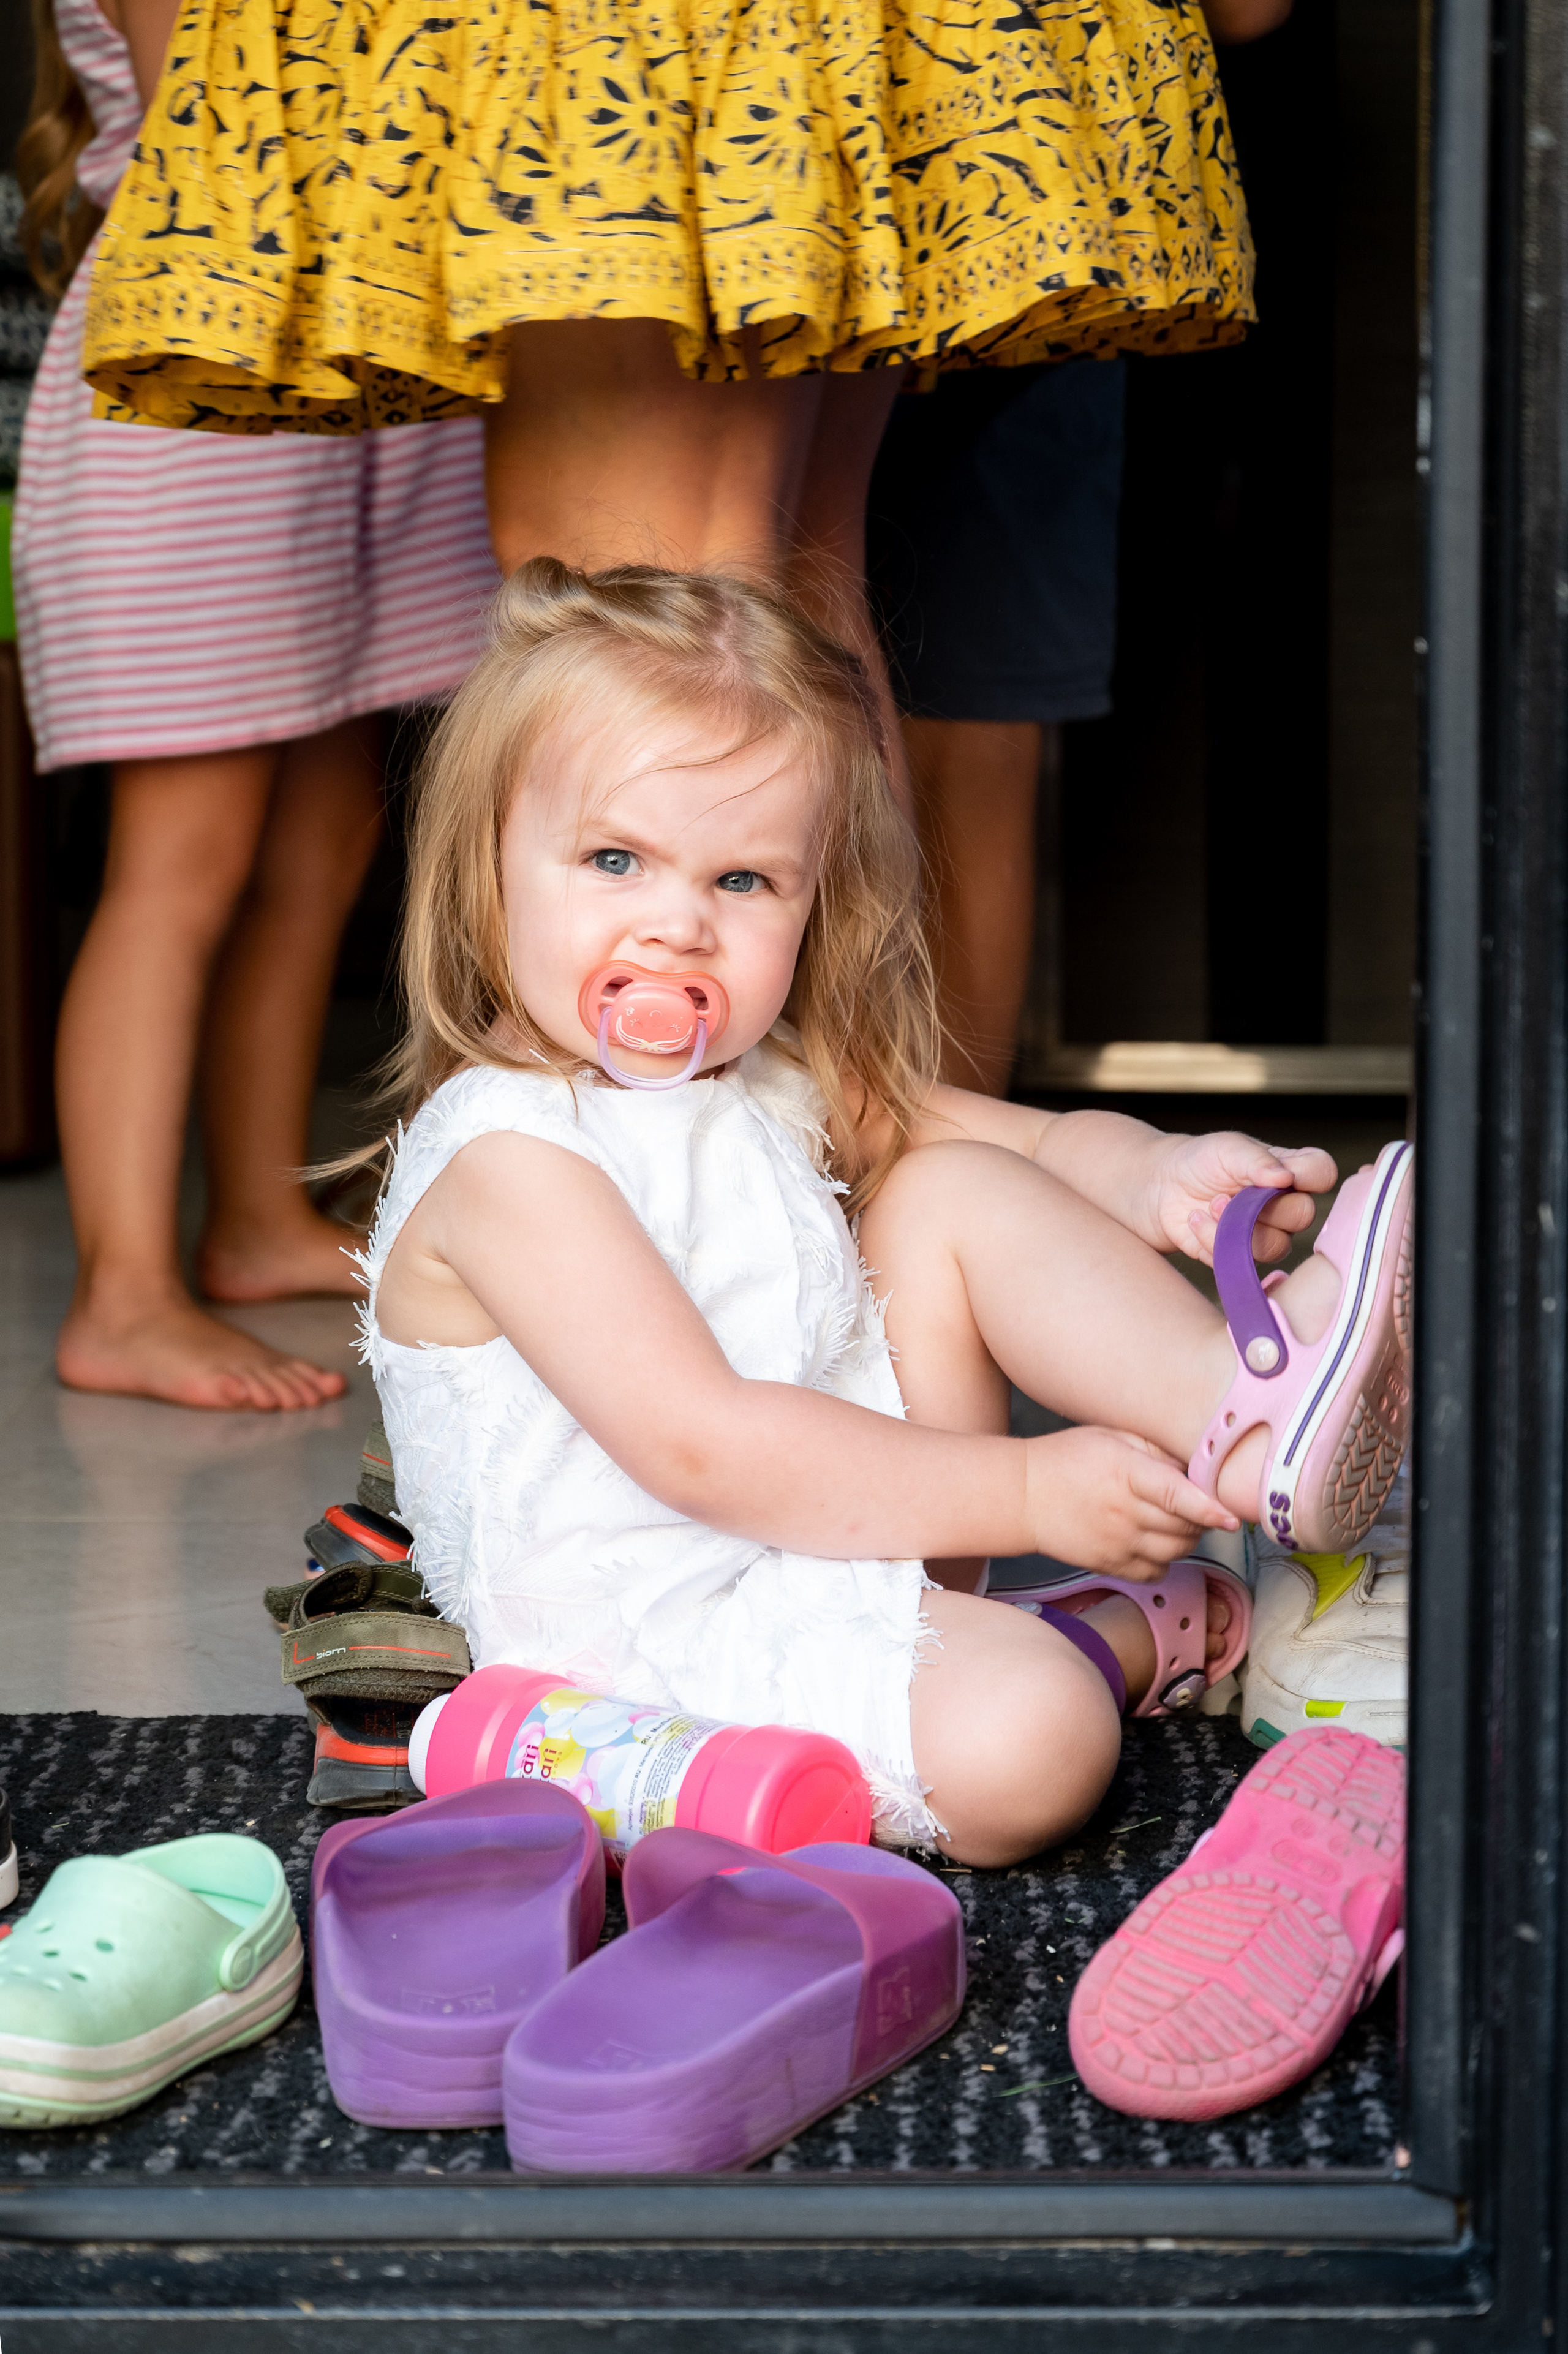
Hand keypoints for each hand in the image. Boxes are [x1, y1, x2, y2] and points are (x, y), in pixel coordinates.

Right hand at [1024, 1427, 1237, 1578]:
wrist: (1021, 1495)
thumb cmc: (1069, 1458)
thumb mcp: (1113, 1437)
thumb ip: (1157, 1451)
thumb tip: (1199, 1468)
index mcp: (1126, 1473)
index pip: (1176, 1495)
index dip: (1208, 1507)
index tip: (1232, 1517)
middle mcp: (1124, 1512)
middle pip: (1185, 1527)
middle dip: (1203, 1517)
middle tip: (1200, 1502)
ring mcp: (1117, 1543)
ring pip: (1176, 1551)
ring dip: (1187, 1537)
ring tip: (1174, 1518)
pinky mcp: (1110, 1564)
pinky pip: (1156, 1572)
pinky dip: (1165, 1559)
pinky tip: (1154, 1540)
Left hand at [1142, 1132, 1336, 1265]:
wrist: (1157, 1187)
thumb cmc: (1197, 1160)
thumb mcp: (1227, 1149)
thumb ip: (1257, 1160)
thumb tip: (1284, 1177)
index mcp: (1289, 1170)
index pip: (1323, 1174)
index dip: (1312, 1177)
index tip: (1282, 1176)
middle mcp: (1284, 1204)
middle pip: (1304, 1215)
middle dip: (1265, 1206)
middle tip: (1230, 1193)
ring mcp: (1264, 1233)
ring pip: (1275, 1245)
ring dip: (1236, 1227)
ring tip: (1208, 1206)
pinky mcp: (1239, 1257)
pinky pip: (1240, 1261)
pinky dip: (1212, 1241)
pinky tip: (1195, 1222)